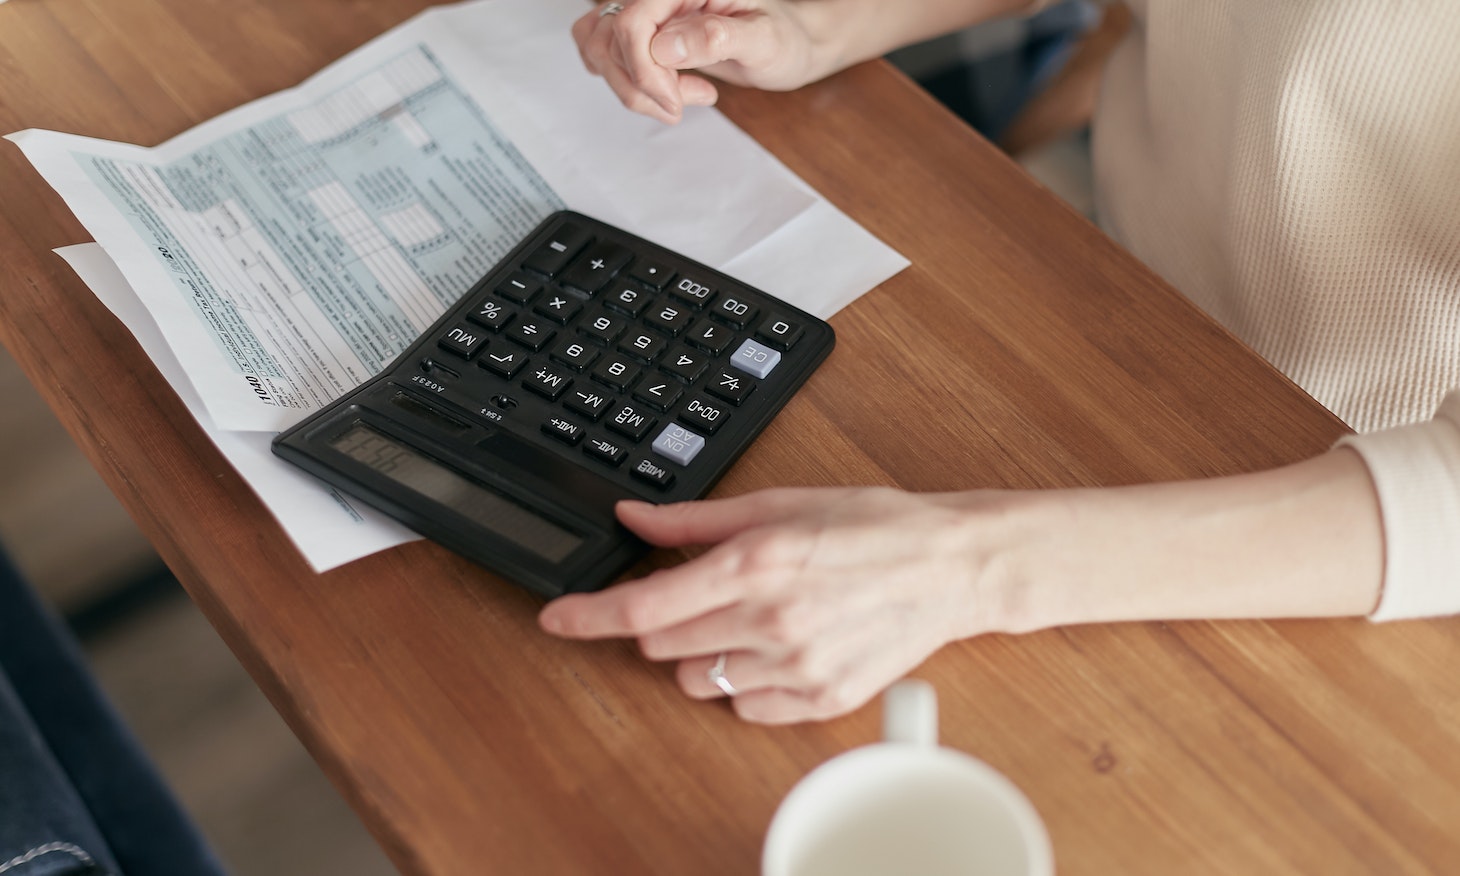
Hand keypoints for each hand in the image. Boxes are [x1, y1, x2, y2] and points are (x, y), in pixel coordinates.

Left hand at [538, 488, 999, 722]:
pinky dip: (748, 681)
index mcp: (754, 564)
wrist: (951, 568)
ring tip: (750, 619)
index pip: (642, 607)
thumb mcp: (779, 503)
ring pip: (699, 680)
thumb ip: (695, 519)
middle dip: (662, 620)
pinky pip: (746, 707)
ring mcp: (795, 668)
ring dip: (703, 653)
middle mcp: (769, 621)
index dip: (587, 615)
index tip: (556, 618)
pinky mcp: (819, 701)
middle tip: (702, 593)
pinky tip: (782, 646)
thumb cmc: (873, 527)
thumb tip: (633, 518)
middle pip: (660, 645)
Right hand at [571, 0, 822, 123]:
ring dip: (633, 88)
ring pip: (598, 48)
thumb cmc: (784, 39)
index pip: (631, 22)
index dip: (644, 70)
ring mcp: (647, 10)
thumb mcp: (765, 40)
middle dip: (641, 86)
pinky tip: (666, 90)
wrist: (788, 45)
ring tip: (682, 98)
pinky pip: (601, 52)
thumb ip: (717, 37)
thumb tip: (666, 46)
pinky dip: (626, 82)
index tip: (674, 102)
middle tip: (685, 102)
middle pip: (608, 38)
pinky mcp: (641, 32)